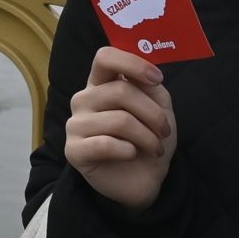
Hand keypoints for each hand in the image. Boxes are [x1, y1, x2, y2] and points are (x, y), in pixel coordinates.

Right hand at [64, 48, 176, 212]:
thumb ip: (150, 86)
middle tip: (164, 131)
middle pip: (120, 91)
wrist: (143, 179)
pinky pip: (105, 144)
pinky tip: (131, 155)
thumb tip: (145, 73)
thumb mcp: (158, 108)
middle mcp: (84, 100)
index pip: (105, 57)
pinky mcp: (74, 150)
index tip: (156, 79)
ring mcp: (75, 124)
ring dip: (146, 137)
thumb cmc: (148, 139)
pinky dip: (128, 151)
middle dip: (153, 113)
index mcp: (101, 85)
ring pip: (119, 120)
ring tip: (154, 148)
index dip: (132, 63)